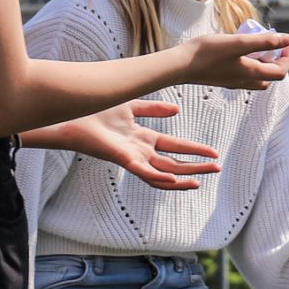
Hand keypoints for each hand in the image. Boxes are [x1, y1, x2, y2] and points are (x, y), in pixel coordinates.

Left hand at [41, 100, 220, 190]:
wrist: (72, 116)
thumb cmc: (95, 111)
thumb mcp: (132, 106)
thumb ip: (153, 109)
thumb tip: (177, 110)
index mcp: (143, 139)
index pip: (175, 148)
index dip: (194, 150)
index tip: (214, 153)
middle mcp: (140, 151)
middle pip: (174, 164)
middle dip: (196, 167)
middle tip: (217, 168)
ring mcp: (132, 157)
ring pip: (161, 174)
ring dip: (181, 179)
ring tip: (199, 181)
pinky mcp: (122, 158)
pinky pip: (142, 172)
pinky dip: (158, 178)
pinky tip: (173, 179)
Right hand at [181, 31, 288, 89]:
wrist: (179, 66)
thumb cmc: (207, 53)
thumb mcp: (239, 43)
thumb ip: (264, 42)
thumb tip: (288, 39)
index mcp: (251, 75)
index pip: (281, 71)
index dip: (288, 56)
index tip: (286, 40)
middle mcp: (244, 82)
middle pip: (270, 75)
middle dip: (276, 59)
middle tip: (271, 42)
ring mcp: (232, 81)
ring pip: (256, 75)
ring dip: (261, 60)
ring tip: (254, 43)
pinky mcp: (221, 77)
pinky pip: (243, 72)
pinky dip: (248, 61)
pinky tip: (237, 48)